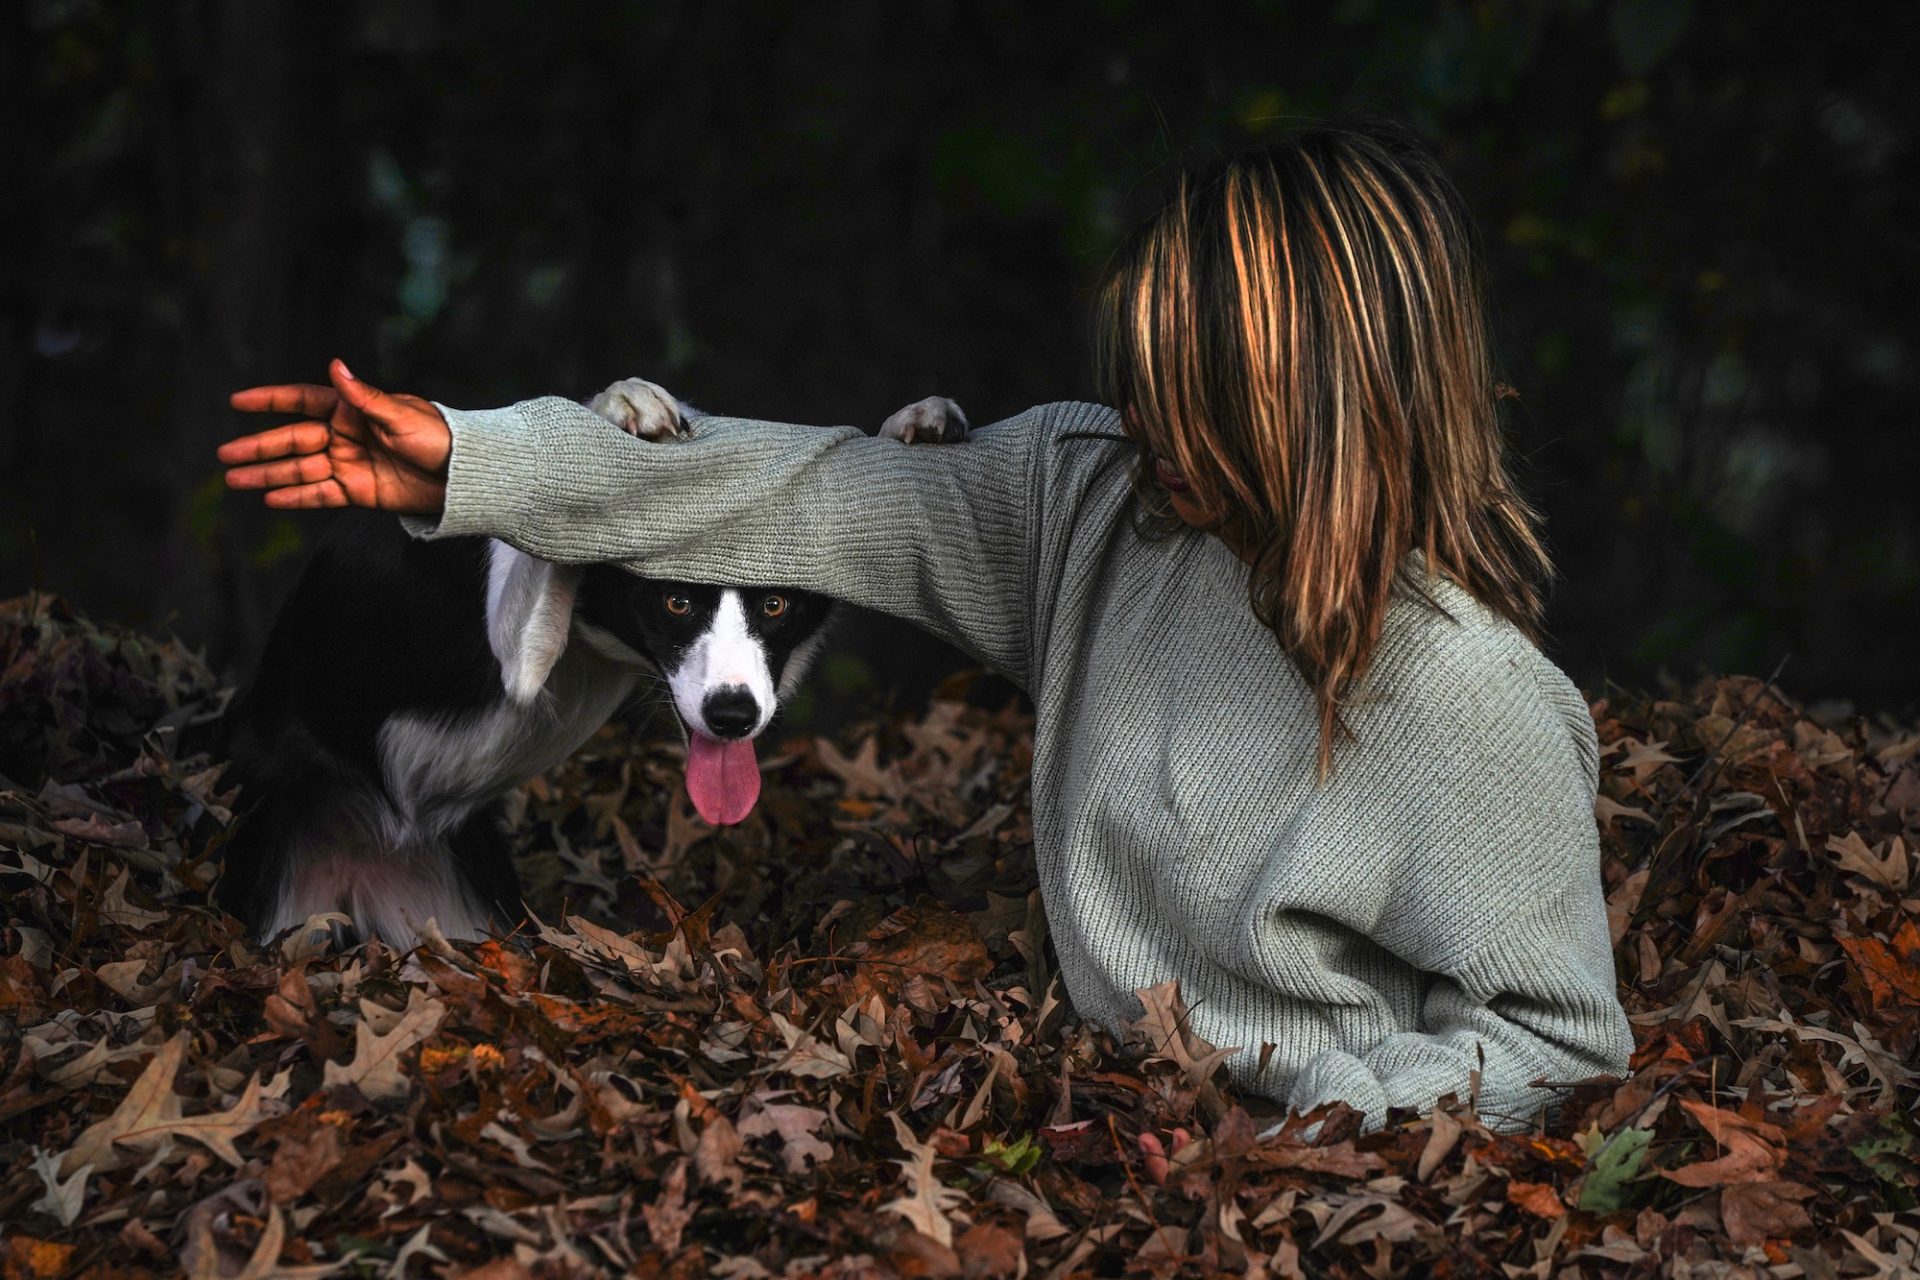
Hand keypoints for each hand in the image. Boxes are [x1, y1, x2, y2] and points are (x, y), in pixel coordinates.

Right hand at [219, 359, 451, 512]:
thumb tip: (336, 365)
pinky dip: (295, 497)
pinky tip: (269, 499)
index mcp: (352, 410)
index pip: (302, 400)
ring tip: (234, 479)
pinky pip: (319, 494)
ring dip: (267, 474)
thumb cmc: (437, 437)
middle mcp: (345, 435)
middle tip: (224, 455)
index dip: (270, 401)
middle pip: (292, 440)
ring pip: (299, 470)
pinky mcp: (358, 491)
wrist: (462, 475)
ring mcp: (349, 464)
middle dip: (258, 447)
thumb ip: (363, 397)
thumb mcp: (399, 415)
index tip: (237, 402)